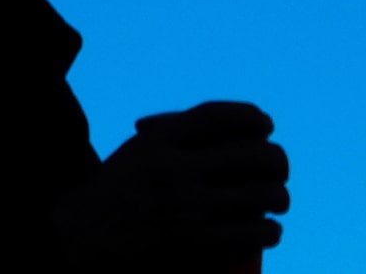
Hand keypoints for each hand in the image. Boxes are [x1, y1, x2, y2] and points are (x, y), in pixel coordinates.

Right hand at [53, 102, 288, 271]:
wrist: (85, 241)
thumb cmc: (121, 193)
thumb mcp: (139, 152)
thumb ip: (181, 134)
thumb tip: (253, 124)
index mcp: (155, 142)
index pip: (217, 117)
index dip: (251, 117)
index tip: (265, 124)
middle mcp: (172, 171)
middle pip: (254, 155)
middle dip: (277, 162)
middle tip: (277, 171)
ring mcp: (188, 210)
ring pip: (265, 195)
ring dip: (279, 198)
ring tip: (276, 202)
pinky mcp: (202, 247)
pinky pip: (260, 232)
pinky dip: (270, 230)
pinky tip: (267, 229)